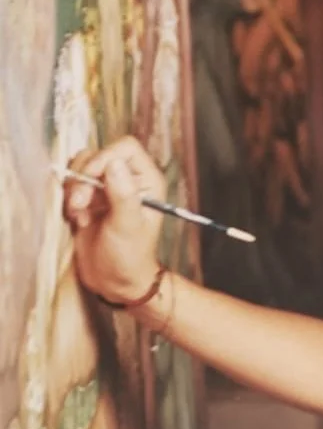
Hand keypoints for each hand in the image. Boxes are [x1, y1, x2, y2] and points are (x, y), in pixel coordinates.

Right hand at [63, 138, 164, 305]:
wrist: (114, 280)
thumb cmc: (129, 257)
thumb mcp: (128, 227)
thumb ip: (123, 195)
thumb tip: (114, 163)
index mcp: (147, 180)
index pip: (124, 148)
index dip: (104, 159)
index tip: (91, 182)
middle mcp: (128, 178)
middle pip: (97, 154)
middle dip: (83, 178)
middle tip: (80, 205)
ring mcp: (107, 186)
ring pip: (80, 166)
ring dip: (73, 188)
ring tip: (80, 214)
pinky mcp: (90, 196)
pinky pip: (72, 181)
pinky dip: (68, 197)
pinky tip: (77, 218)